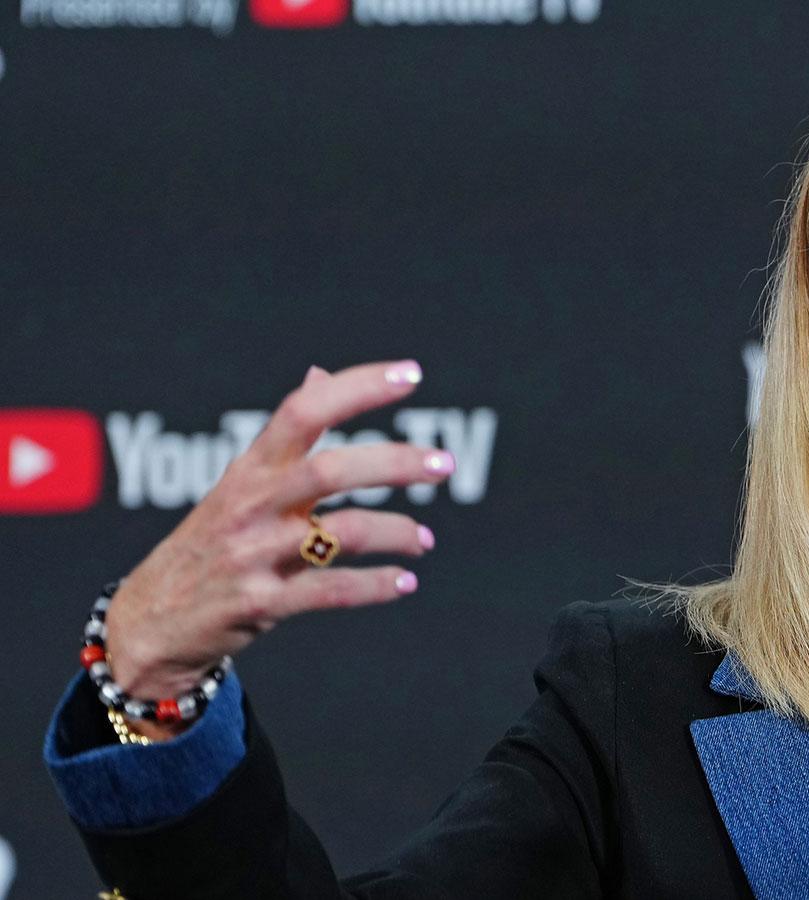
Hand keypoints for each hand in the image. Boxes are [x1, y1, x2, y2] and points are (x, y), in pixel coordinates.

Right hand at [102, 360, 451, 738]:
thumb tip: (319, 374)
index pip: (303, 412)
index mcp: (250, 467)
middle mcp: (250, 505)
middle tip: (445, 464)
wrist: (152, 620)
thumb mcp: (240, 482)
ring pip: (341, 534)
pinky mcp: (260, 604)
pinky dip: (377, 585)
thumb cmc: (212, 541)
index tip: (410, 374)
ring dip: (396, 532)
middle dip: (394, 463)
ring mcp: (253, 555)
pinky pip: (332, 591)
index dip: (358, 388)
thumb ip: (286, 435)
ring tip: (424, 539)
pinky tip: (405, 580)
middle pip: (329, 471)